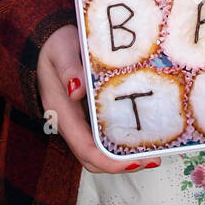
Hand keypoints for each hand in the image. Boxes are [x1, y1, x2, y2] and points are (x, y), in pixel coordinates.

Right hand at [36, 26, 159, 172]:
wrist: (49, 41)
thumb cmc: (55, 46)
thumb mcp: (61, 50)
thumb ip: (68, 68)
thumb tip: (77, 90)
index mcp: (62, 114)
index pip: (85, 150)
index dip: (109, 162)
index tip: (134, 162)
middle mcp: (72, 124)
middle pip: (95, 158)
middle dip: (122, 163)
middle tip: (154, 157)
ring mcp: (81, 121)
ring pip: (102, 148)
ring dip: (126, 153)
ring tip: (155, 147)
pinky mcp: (91, 113)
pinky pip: (106, 133)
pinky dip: (125, 137)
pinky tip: (145, 130)